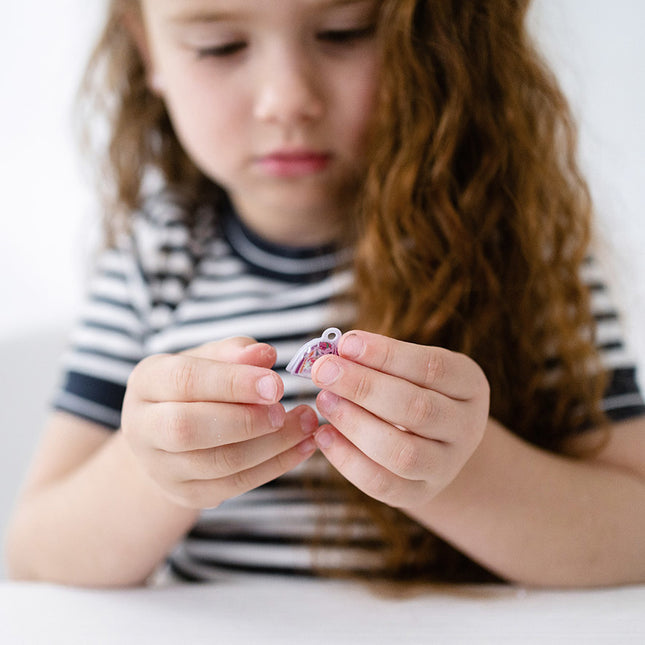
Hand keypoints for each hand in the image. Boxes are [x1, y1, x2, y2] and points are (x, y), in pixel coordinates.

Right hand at [122, 337, 317, 508]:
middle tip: (286, 410)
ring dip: (272, 445)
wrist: (169, 436)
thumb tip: (266, 354)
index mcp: (146, 383)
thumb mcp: (208, 359)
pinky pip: (236, 485)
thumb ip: (234, 353)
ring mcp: (161, 468)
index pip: (185, 381)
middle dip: (246, 420)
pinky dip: (276, 465)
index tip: (276, 383)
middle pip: (188, 429)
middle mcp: (143, 428)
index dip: (233, 383)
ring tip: (307, 424)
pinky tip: (303, 447)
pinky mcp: (188, 495)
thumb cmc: (196, 386)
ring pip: (219, 462)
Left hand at [311, 331, 489, 510]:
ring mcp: (446, 466)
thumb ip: (378, 359)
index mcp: (470, 385)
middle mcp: (467, 428)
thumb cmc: (412, 390)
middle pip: (418, 409)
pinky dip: (347, 460)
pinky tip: (323, 434)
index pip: (433, 368)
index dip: (387, 355)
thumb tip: (335, 352)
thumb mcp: (409, 369)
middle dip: (364, 387)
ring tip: (324, 400)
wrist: (433, 443)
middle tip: (324, 371)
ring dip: (355, 424)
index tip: (346, 344)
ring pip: (402, 453)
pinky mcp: (419, 495)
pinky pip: (382, 484)